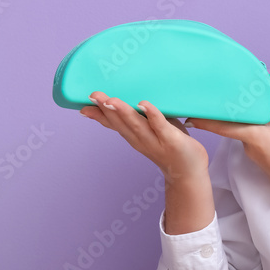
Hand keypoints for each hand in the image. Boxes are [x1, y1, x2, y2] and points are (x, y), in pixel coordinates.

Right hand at [79, 91, 207, 181]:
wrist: (188, 173)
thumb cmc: (171, 146)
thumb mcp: (153, 129)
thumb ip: (143, 116)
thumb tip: (136, 95)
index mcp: (134, 136)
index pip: (113, 124)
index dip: (98, 115)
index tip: (81, 105)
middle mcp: (140, 139)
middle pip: (120, 123)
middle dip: (105, 109)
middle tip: (92, 96)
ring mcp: (155, 140)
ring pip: (136, 124)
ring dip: (123, 112)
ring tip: (110, 100)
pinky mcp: (171, 140)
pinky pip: (160, 125)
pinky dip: (152, 114)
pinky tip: (144, 104)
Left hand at [186, 81, 269, 220]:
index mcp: (255, 138)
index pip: (224, 126)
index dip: (206, 119)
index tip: (190, 113)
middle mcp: (250, 144)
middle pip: (241, 120)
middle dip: (245, 104)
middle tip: (242, 86)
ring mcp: (256, 150)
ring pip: (253, 125)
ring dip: (264, 113)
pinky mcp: (263, 153)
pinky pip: (260, 132)